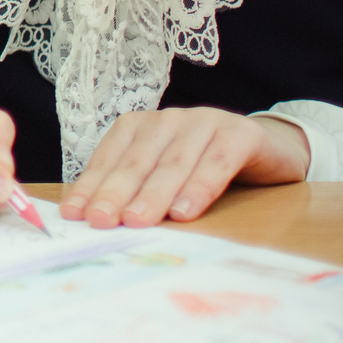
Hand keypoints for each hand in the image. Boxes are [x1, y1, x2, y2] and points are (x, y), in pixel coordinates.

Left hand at [59, 108, 310, 227]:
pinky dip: (199, 187)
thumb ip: (135, 192)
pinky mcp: (240, 134)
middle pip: (137, 161)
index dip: (91, 186)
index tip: (74, 214)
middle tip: (100, 221)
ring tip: (136, 221)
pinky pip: (216, 162)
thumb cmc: (204, 171)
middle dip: (115, 192)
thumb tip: (94, 222)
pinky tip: (185, 212)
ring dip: (153, 194)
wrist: (269, 152)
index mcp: (141, 128)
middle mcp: (168, 120)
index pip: (110, 158)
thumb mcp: (165, 179)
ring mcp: (204, 123)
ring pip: (174, 163)